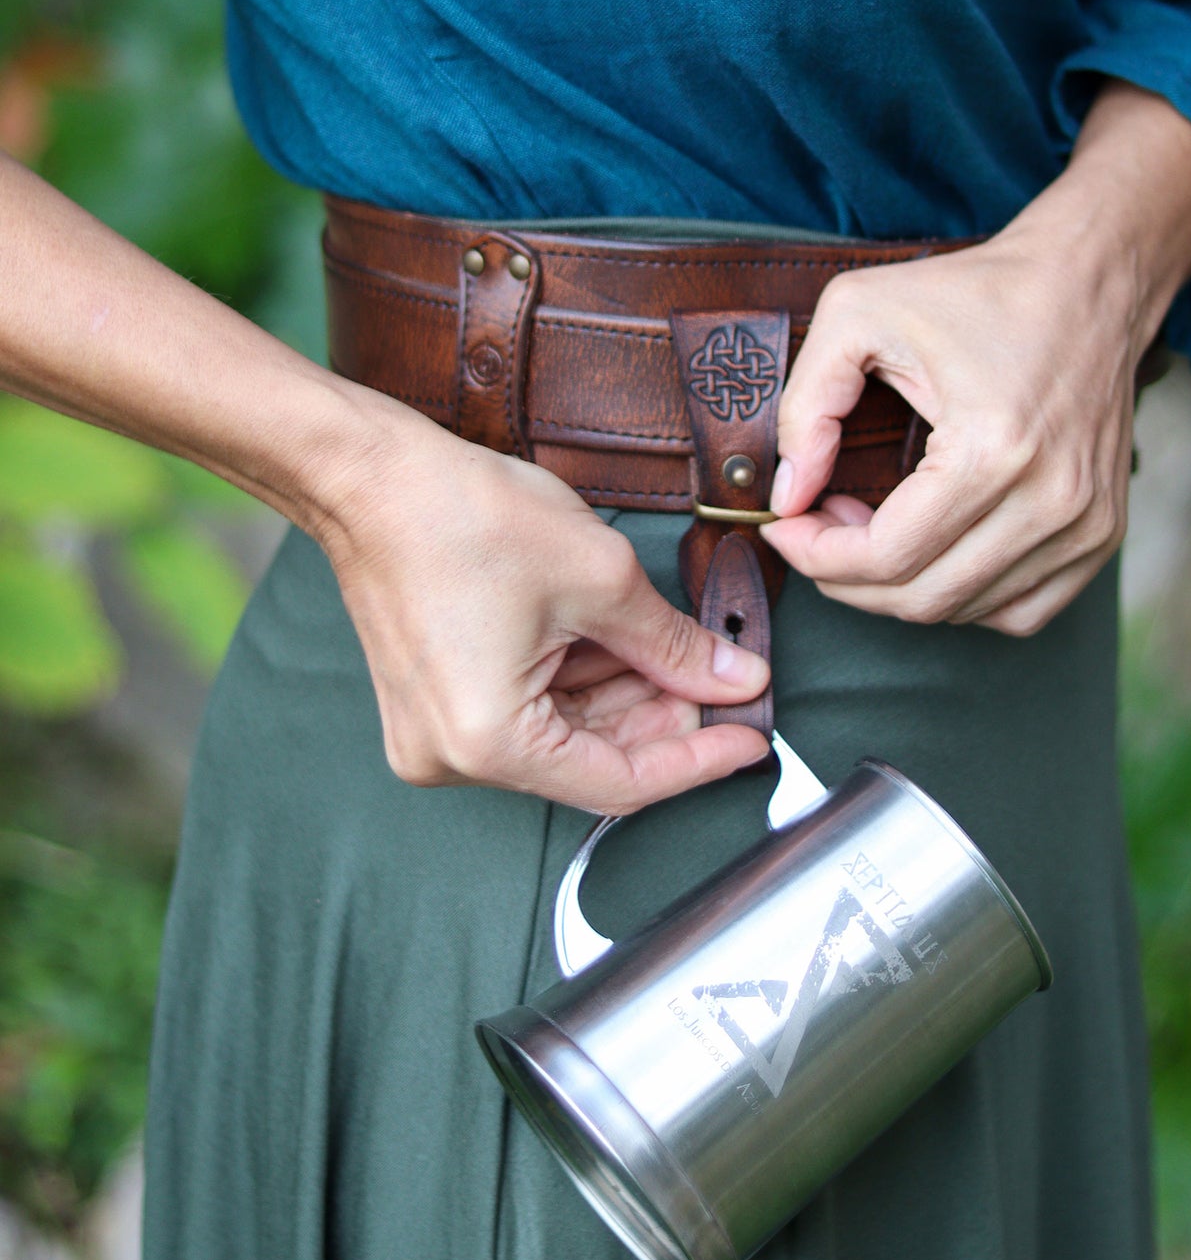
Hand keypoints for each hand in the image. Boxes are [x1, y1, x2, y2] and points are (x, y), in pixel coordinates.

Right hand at [322, 393, 771, 811]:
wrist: (370, 476)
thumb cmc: (460, 515)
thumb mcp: (598, 578)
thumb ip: (674, 644)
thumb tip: (733, 679)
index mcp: (489, 742)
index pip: (620, 783)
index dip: (697, 760)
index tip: (751, 741)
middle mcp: (452, 758)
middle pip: (591, 762)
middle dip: (667, 719)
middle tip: (729, 683)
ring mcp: (436, 733)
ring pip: (563, 735)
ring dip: (628, 696)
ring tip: (685, 650)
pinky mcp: (435, 703)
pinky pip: (528, 710)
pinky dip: (583, 681)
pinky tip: (628, 644)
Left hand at [762, 83, 1190, 634]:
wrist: (1088, 283)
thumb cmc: (977, 293)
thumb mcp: (860, 314)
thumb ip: (808, 405)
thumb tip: (788, 494)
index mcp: (993, 450)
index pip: (886, 557)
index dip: (816, 556)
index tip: (784, 526)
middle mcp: (1051, 501)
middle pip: (922, 597)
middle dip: (847, 576)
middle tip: (819, 526)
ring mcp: (1086, 526)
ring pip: (966, 610)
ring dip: (901, 585)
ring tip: (872, 526)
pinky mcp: (1102, 535)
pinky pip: (1020, 611)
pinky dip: (963, 595)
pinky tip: (933, 547)